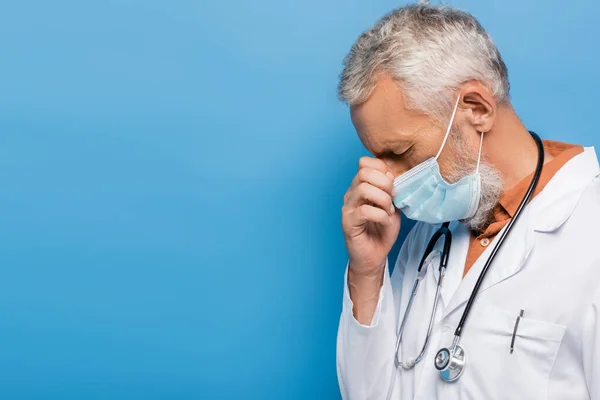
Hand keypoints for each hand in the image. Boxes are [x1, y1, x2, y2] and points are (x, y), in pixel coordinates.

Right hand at [342, 156, 400, 278]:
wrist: (374, 256)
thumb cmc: (382, 231)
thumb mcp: (393, 206)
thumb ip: (392, 190)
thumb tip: (393, 173)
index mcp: (360, 186)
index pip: (364, 163)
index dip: (382, 169)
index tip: (394, 184)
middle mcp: (351, 194)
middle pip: (363, 172)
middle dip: (385, 183)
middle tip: (393, 198)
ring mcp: (348, 208)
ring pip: (363, 189)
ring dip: (383, 200)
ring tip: (389, 211)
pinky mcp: (348, 222)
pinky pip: (365, 211)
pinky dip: (381, 216)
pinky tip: (385, 222)